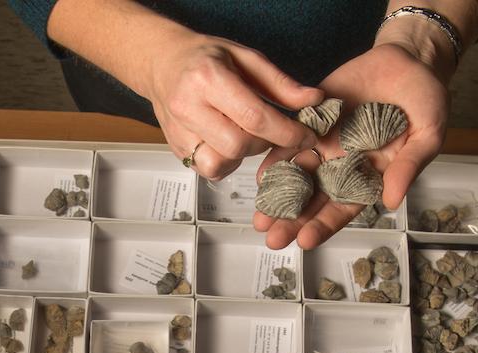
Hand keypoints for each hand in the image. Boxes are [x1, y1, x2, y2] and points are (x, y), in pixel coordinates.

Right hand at [143, 33, 323, 180]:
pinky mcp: (176, 149)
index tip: (304, 135)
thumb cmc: (206, 58)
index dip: (286, 132)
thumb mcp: (246, 58)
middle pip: (237, 145)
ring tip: (244, 135)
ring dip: (242, 156)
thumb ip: (281, 84)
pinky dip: (226, 162)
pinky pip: (208, 169)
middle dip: (263, 143)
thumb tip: (314, 100)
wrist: (163, 63)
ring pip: (219, 163)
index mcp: (208, 78)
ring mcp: (179, 131)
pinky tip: (228, 143)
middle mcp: (188, 107)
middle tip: (269, 131)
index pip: (253, 117)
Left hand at [252, 41, 450, 248]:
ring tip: (260, 218)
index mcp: (370, 176)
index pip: (344, 208)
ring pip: (298, 174)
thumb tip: (392, 201)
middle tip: (272, 239)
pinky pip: (291, 139)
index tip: (306, 241)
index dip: (325, 225)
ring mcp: (326, 142)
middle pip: (315, 198)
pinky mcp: (313, 118)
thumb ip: (408, 167)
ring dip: (278, 196)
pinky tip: (262, 176)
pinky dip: (277, 158)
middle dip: (293, 220)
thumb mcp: (428, 135)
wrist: (409, 60)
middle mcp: (343, 165)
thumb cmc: (425, 101)